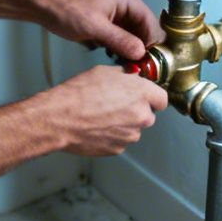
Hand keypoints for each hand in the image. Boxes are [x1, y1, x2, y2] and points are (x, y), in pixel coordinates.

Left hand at [31, 0, 162, 61]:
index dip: (152, 44)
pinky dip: (119, 50)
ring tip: (125, 66)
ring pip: (132, 37)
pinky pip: (120, 39)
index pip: (150, 23)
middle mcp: (125, 5)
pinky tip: (113, 58)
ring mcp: (115, 15)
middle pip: (143, 31)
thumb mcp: (94, 27)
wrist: (41, 4)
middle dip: (141, 50)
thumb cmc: (66, 9)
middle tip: (138, 69)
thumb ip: (120, 40)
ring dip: (130, 51)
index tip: (150, 64)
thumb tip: (141, 54)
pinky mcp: (105, 24)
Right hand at [40, 66, 167, 156]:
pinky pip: (120, 140)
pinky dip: (112, 136)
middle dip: (136, 111)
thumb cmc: (79, 93)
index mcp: (141, 93)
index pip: (162, 99)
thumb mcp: (104, 72)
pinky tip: (96, 127)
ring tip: (101, 117)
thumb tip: (131, 79)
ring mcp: (130, 135)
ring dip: (123, 124)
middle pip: (148, 115)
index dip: (152, 97)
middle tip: (115, 105)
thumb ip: (125, 77)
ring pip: (133, 129)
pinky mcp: (118, 149)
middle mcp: (141, 116)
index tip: (143, 97)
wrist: (60, 118)